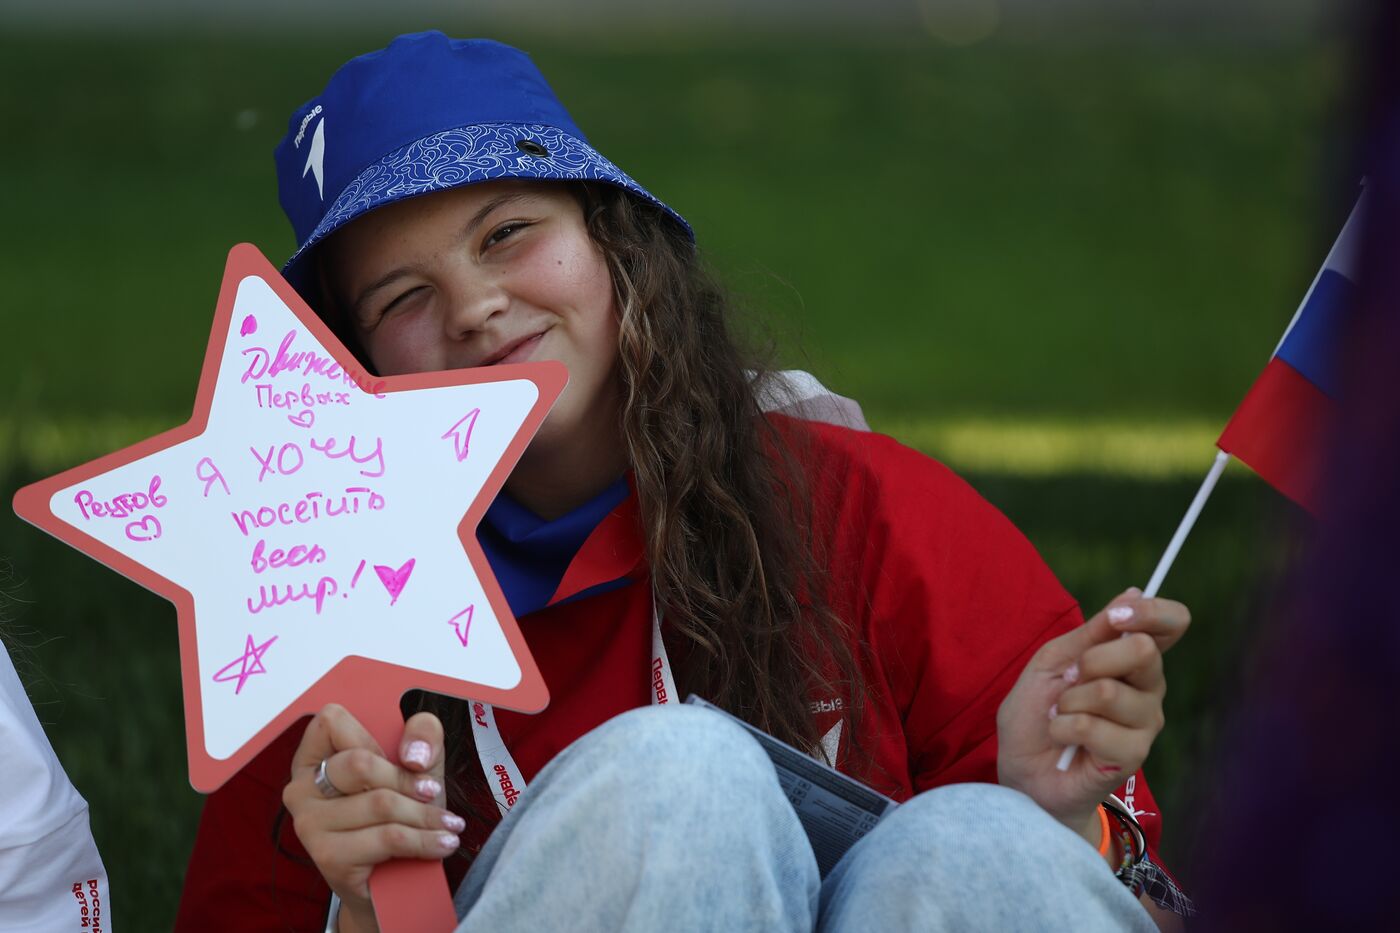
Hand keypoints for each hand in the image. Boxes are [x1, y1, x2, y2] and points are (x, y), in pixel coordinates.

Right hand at [282, 704, 461, 931]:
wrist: (391, 883)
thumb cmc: (398, 817)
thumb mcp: (416, 767)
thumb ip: (422, 737)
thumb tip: (414, 755)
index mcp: (313, 758)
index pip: (331, 720)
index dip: (371, 735)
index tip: (401, 758)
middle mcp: (301, 789)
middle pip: (359, 763)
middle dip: (407, 779)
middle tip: (435, 793)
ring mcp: (309, 824)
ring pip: (380, 803)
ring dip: (425, 815)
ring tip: (449, 824)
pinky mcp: (328, 856)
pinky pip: (387, 837)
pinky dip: (424, 840)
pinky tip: (442, 842)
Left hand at [996, 588, 1190, 844]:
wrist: (1023, 769)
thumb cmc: (1037, 713)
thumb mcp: (1052, 662)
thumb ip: (1091, 632)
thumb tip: (1133, 592)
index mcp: (1132, 658)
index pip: (1172, 623)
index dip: (1151, 611)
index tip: (1117, 616)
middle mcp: (1149, 687)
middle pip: (1143, 649)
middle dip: (1090, 660)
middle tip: (1068, 680)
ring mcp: (1146, 722)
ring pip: (1109, 691)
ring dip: (1068, 702)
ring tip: (1061, 715)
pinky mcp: (1134, 754)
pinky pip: (1094, 726)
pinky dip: (1063, 727)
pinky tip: (1063, 739)